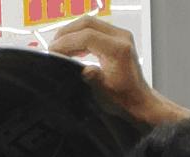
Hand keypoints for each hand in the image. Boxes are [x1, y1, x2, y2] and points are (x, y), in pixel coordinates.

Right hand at [48, 17, 176, 124]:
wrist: (137, 99)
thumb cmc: (123, 98)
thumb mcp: (106, 93)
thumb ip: (94, 79)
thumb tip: (83, 68)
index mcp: (119, 50)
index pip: (87, 36)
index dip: (67, 41)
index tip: (52, 50)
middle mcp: (121, 37)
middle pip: (87, 23)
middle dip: (66, 33)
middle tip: (53, 47)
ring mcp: (120, 35)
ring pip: (89, 24)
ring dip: (72, 33)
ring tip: (60, 48)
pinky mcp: (116, 37)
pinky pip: (94, 29)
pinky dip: (80, 36)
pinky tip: (73, 49)